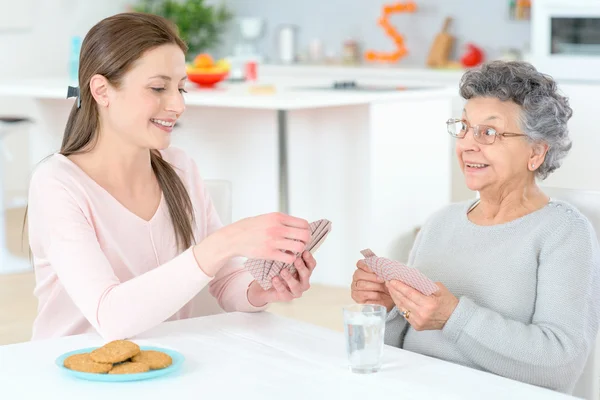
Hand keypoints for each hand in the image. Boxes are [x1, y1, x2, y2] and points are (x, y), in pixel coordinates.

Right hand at [193, 212, 309, 276]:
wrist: (234, 237)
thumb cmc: (249, 227)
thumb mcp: (266, 218)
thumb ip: (281, 221)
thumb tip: (296, 225)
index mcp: (278, 217)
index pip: (303, 224)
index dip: (306, 231)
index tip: (302, 235)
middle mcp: (277, 228)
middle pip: (304, 235)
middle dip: (305, 241)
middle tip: (300, 244)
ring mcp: (274, 241)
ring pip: (299, 247)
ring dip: (299, 251)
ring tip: (293, 251)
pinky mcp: (269, 253)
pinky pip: (289, 258)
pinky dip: (290, 259)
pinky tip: (285, 257)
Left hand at [247, 251, 316, 305]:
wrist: (265, 286)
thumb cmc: (276, 270)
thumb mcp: (282, 260)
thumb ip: (288, 253)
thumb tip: (289, 239)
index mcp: (305, 271)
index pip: (312, 265)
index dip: (309, 258)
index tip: (304, 251)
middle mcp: (303, 282)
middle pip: (306, 274)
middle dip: (301, 267)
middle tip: (296, 260)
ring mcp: (296, 291)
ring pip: (296, 286)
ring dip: (290, 278)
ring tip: (283, 271)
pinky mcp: (287, 298)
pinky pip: (284, 292)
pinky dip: (279, 285)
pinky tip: (274, 279)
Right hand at [351, 260, 394, 311]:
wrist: (391, 297)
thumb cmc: (387, 284)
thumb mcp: (387, 276)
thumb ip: (384, 270)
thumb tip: (384, 268)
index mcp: (363, 269)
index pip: (360, 264)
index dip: (366, 265)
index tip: (375, 268)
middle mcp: (357, 277)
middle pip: (359, 274)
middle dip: (372, 277)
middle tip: (382, 279)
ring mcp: (355, 287)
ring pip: (361, 284)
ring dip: (374, 286)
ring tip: (383, 288)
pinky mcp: (356, 297)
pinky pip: (362, 295)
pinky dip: (372, 295)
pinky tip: (379, 295)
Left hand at [386, 280, 457, 330]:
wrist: (454, 319)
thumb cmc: (448, 303)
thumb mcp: (439, 289)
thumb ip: (425, 284)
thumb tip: (411, 279)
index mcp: (428, 304)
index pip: (409, 293)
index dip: (399, 286)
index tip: (392, 280)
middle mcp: (422, 314)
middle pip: (403, 300)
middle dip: (394, 290)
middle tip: (388, 282)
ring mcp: (418, 321)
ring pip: (402, 307)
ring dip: (395, 298)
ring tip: (391, 289)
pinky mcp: (417, 326)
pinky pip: (405, 314)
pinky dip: (401, 306)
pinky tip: (397, 299)